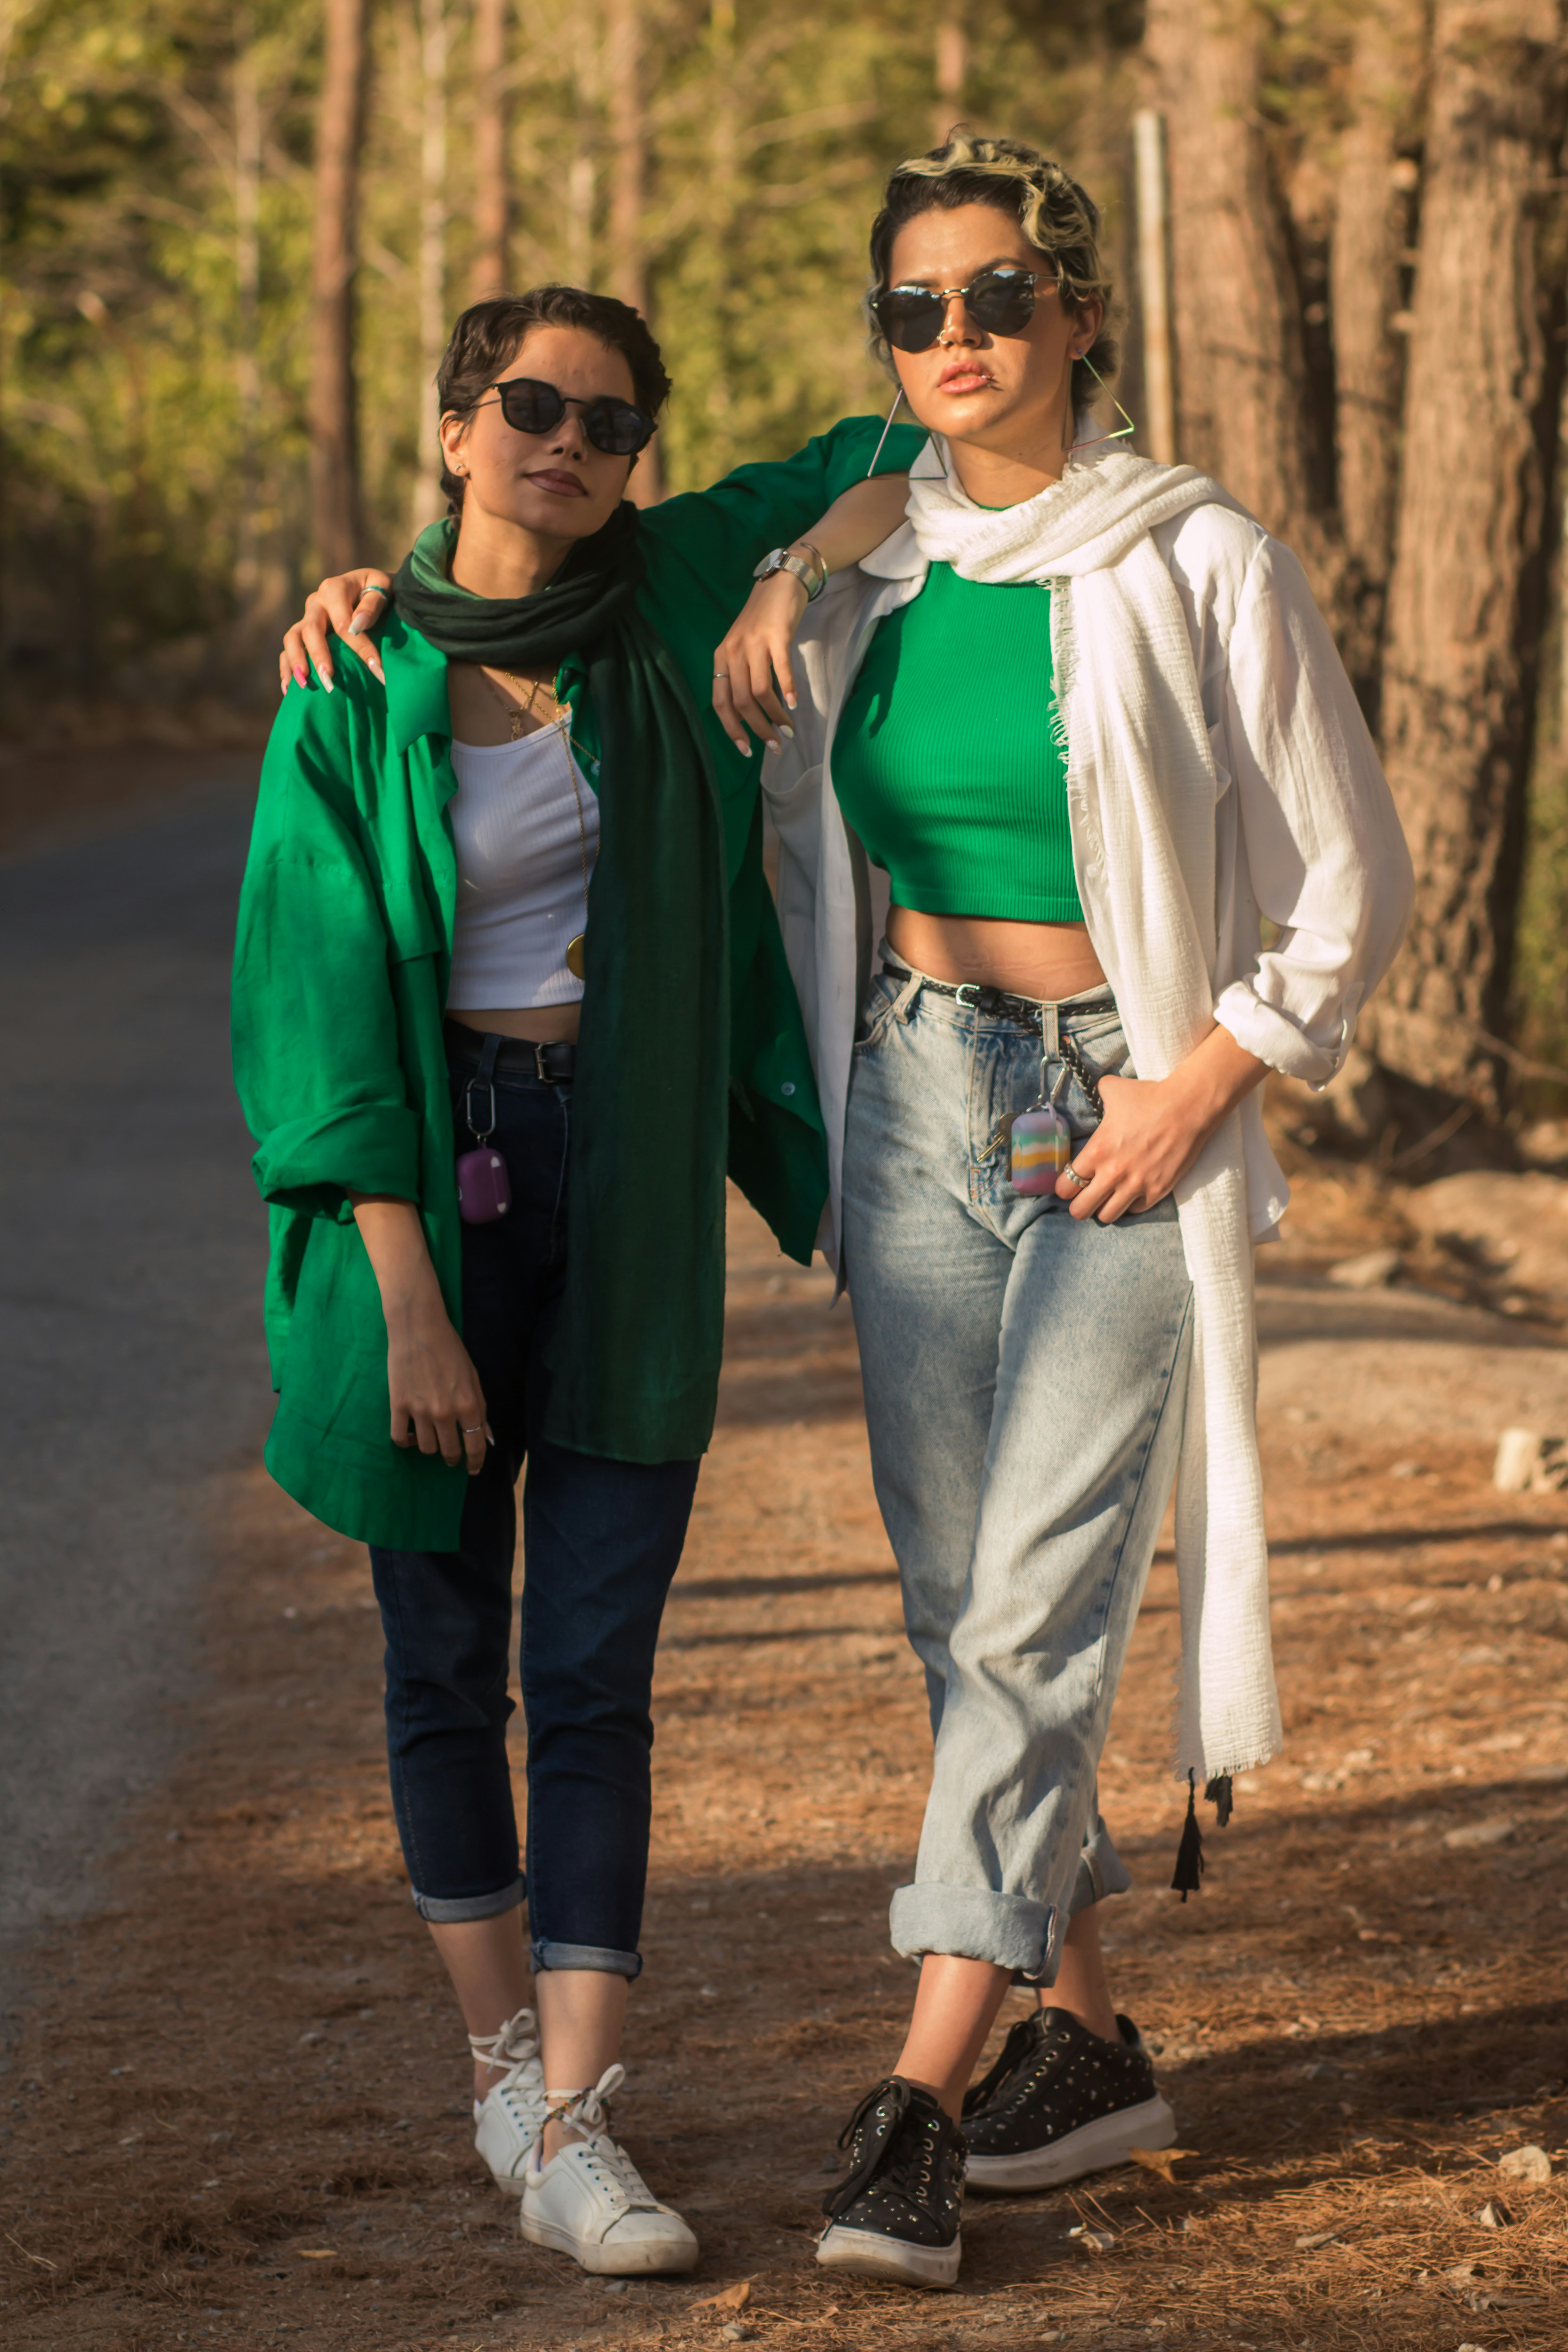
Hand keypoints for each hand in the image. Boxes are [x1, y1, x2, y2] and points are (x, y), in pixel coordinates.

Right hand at [279, 569, 392, 694]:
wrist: (371, 586)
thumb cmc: (380, 589)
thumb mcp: (382, 587)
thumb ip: (372, 604)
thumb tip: (357, 625)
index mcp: (334, 589)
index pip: (343, 623)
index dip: (360, 648)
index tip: (377, 671)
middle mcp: (316, 602)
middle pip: (311, 630)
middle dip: (319, 657)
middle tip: (329, 680)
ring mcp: (307, 617)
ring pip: (292, 638)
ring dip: (296, 662)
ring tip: (304, 685)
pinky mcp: (302, 632)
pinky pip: (287, 649)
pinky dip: (286, 667)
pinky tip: (288, 689)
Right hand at [350, 1194, 490, 1469]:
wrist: (418, 1327)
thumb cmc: (450, 1349)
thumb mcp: (473, 1377)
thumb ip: (479, 1408)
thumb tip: (487, 1435)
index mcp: (468, 1404)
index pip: (475, 1445)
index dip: (476, 1461)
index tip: (473, 1469)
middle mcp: (445, 1412)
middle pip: (449, 1451)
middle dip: (452, 1458)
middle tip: (451, 1457)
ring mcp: (419, 1411)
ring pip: (426, 1447)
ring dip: (430, 1447)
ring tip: (430, 1438)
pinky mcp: (398, 1406)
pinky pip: (399, 1438)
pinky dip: (406, 1442)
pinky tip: (410, 1437)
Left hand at [712, 570, 808, 756]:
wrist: (780, 583)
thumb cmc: (762, 621)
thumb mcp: (742, 648)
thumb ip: (741, 676)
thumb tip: (749, 714)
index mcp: (721, 658)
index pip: (720, 702)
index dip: (732, 729)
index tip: (746, 749)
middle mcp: (732, 652)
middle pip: (740, 701)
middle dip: (757, 729)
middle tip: (775, 746)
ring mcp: (754, 643)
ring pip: (759, 690)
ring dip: (774, 716)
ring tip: (788, 730)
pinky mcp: (776, 635)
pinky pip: (780, 669)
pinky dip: (787, 689)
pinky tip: (794, 705)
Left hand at [1054, 1026, 1267, 1222]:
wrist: (1188, 1108)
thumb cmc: (1149, 1097)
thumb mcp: (1114, 1088)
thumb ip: (1098, 1093)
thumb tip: (1097, 1089)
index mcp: (1096, 1152)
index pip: (1065, 1187)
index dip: (1064, 1187)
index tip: (1070, 1183)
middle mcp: (1112, 1174)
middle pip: (1080, 1210)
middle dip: (1079, 1205)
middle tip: (1085, 1197)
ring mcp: (1136, 1186)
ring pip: (1107, 1216)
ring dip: (1104, 1208)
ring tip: (1108, 1197)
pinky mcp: (1157, 1191)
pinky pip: (1135, 1210)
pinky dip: (1131, 1204)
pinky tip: (1132, 1191)